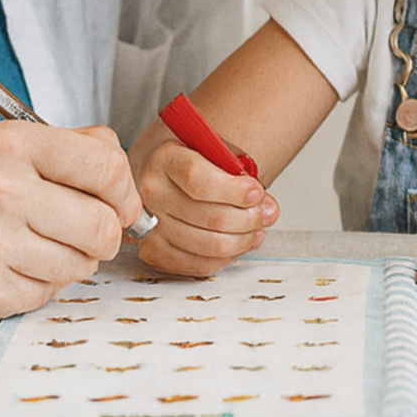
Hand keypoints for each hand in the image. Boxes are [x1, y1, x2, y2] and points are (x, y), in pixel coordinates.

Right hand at [0, 121, 142, 321]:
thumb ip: (68, 150)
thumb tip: (127, 182)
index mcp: (10, 144)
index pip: (107, 164)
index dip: (123, 191)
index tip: (116, 202)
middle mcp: (0, 189)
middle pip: (103, 226)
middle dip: (102, 235)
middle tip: (77, 233)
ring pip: (81, 266)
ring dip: (68, 262)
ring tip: (29, 246)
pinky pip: (46, 295)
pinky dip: (35, 286)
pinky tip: (3, 268)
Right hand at [133, 138, 277, 276]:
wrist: (160, 172)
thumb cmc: (190, 160)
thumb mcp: (214, 151)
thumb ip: (241, 175)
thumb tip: (267, 208)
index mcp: (165, 159)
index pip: (197, 179)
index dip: (233, 191)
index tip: (256, 192)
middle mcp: (151, 192)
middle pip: (209, 217)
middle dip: (249, 219)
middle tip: (266, 213)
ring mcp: (149, 225)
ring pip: (208, 246)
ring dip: (242, 240)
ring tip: (256, 229)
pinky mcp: (153, 251)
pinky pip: (198, 264)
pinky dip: (225, 257)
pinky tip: (236, 243)